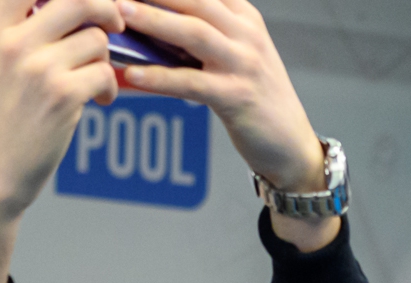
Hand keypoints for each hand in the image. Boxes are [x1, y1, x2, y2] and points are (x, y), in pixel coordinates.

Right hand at [0, 0, 122, 282]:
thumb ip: (20, 31)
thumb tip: (73, 3)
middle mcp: (12, 45)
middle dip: (106, 8)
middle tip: (116, 23)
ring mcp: (37, 69)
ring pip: (97, 38)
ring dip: (105, 59)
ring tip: (95, 81)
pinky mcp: (62, 95)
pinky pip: (105, 71)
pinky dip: (109, 87)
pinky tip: (101, 101)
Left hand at [112, 0, 323, 189]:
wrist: (288, 140)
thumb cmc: (251, 96)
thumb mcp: (235, 54)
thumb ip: (205, 35)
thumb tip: (151, 27)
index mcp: (245, 17)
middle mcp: (247, 33)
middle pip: (198, 1)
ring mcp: (243, 63)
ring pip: (195, 33)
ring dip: (155, 21)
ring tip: (121, 15)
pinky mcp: (235, 96)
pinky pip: (191, 83)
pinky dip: (159, 78)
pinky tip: (132, 75)